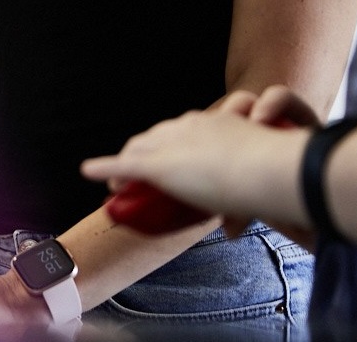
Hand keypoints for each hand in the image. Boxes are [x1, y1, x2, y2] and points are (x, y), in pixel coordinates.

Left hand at [81, 87, 314, 242]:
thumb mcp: (250, 182)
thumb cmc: (268, 175)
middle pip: (153, 137)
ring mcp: (172, 143)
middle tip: (135, 178)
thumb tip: (230, 233)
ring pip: (138, 149)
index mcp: (210, 123)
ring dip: (125, 165)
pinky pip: (125, 165)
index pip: (178, 131)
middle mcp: (187, 127)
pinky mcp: (159, 164)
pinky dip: (105, 168)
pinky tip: (88, 171)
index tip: (163, 162)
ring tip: (118, 187)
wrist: (266, 168)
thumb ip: (237, 206)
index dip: (164, 147)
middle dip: (141, 154)